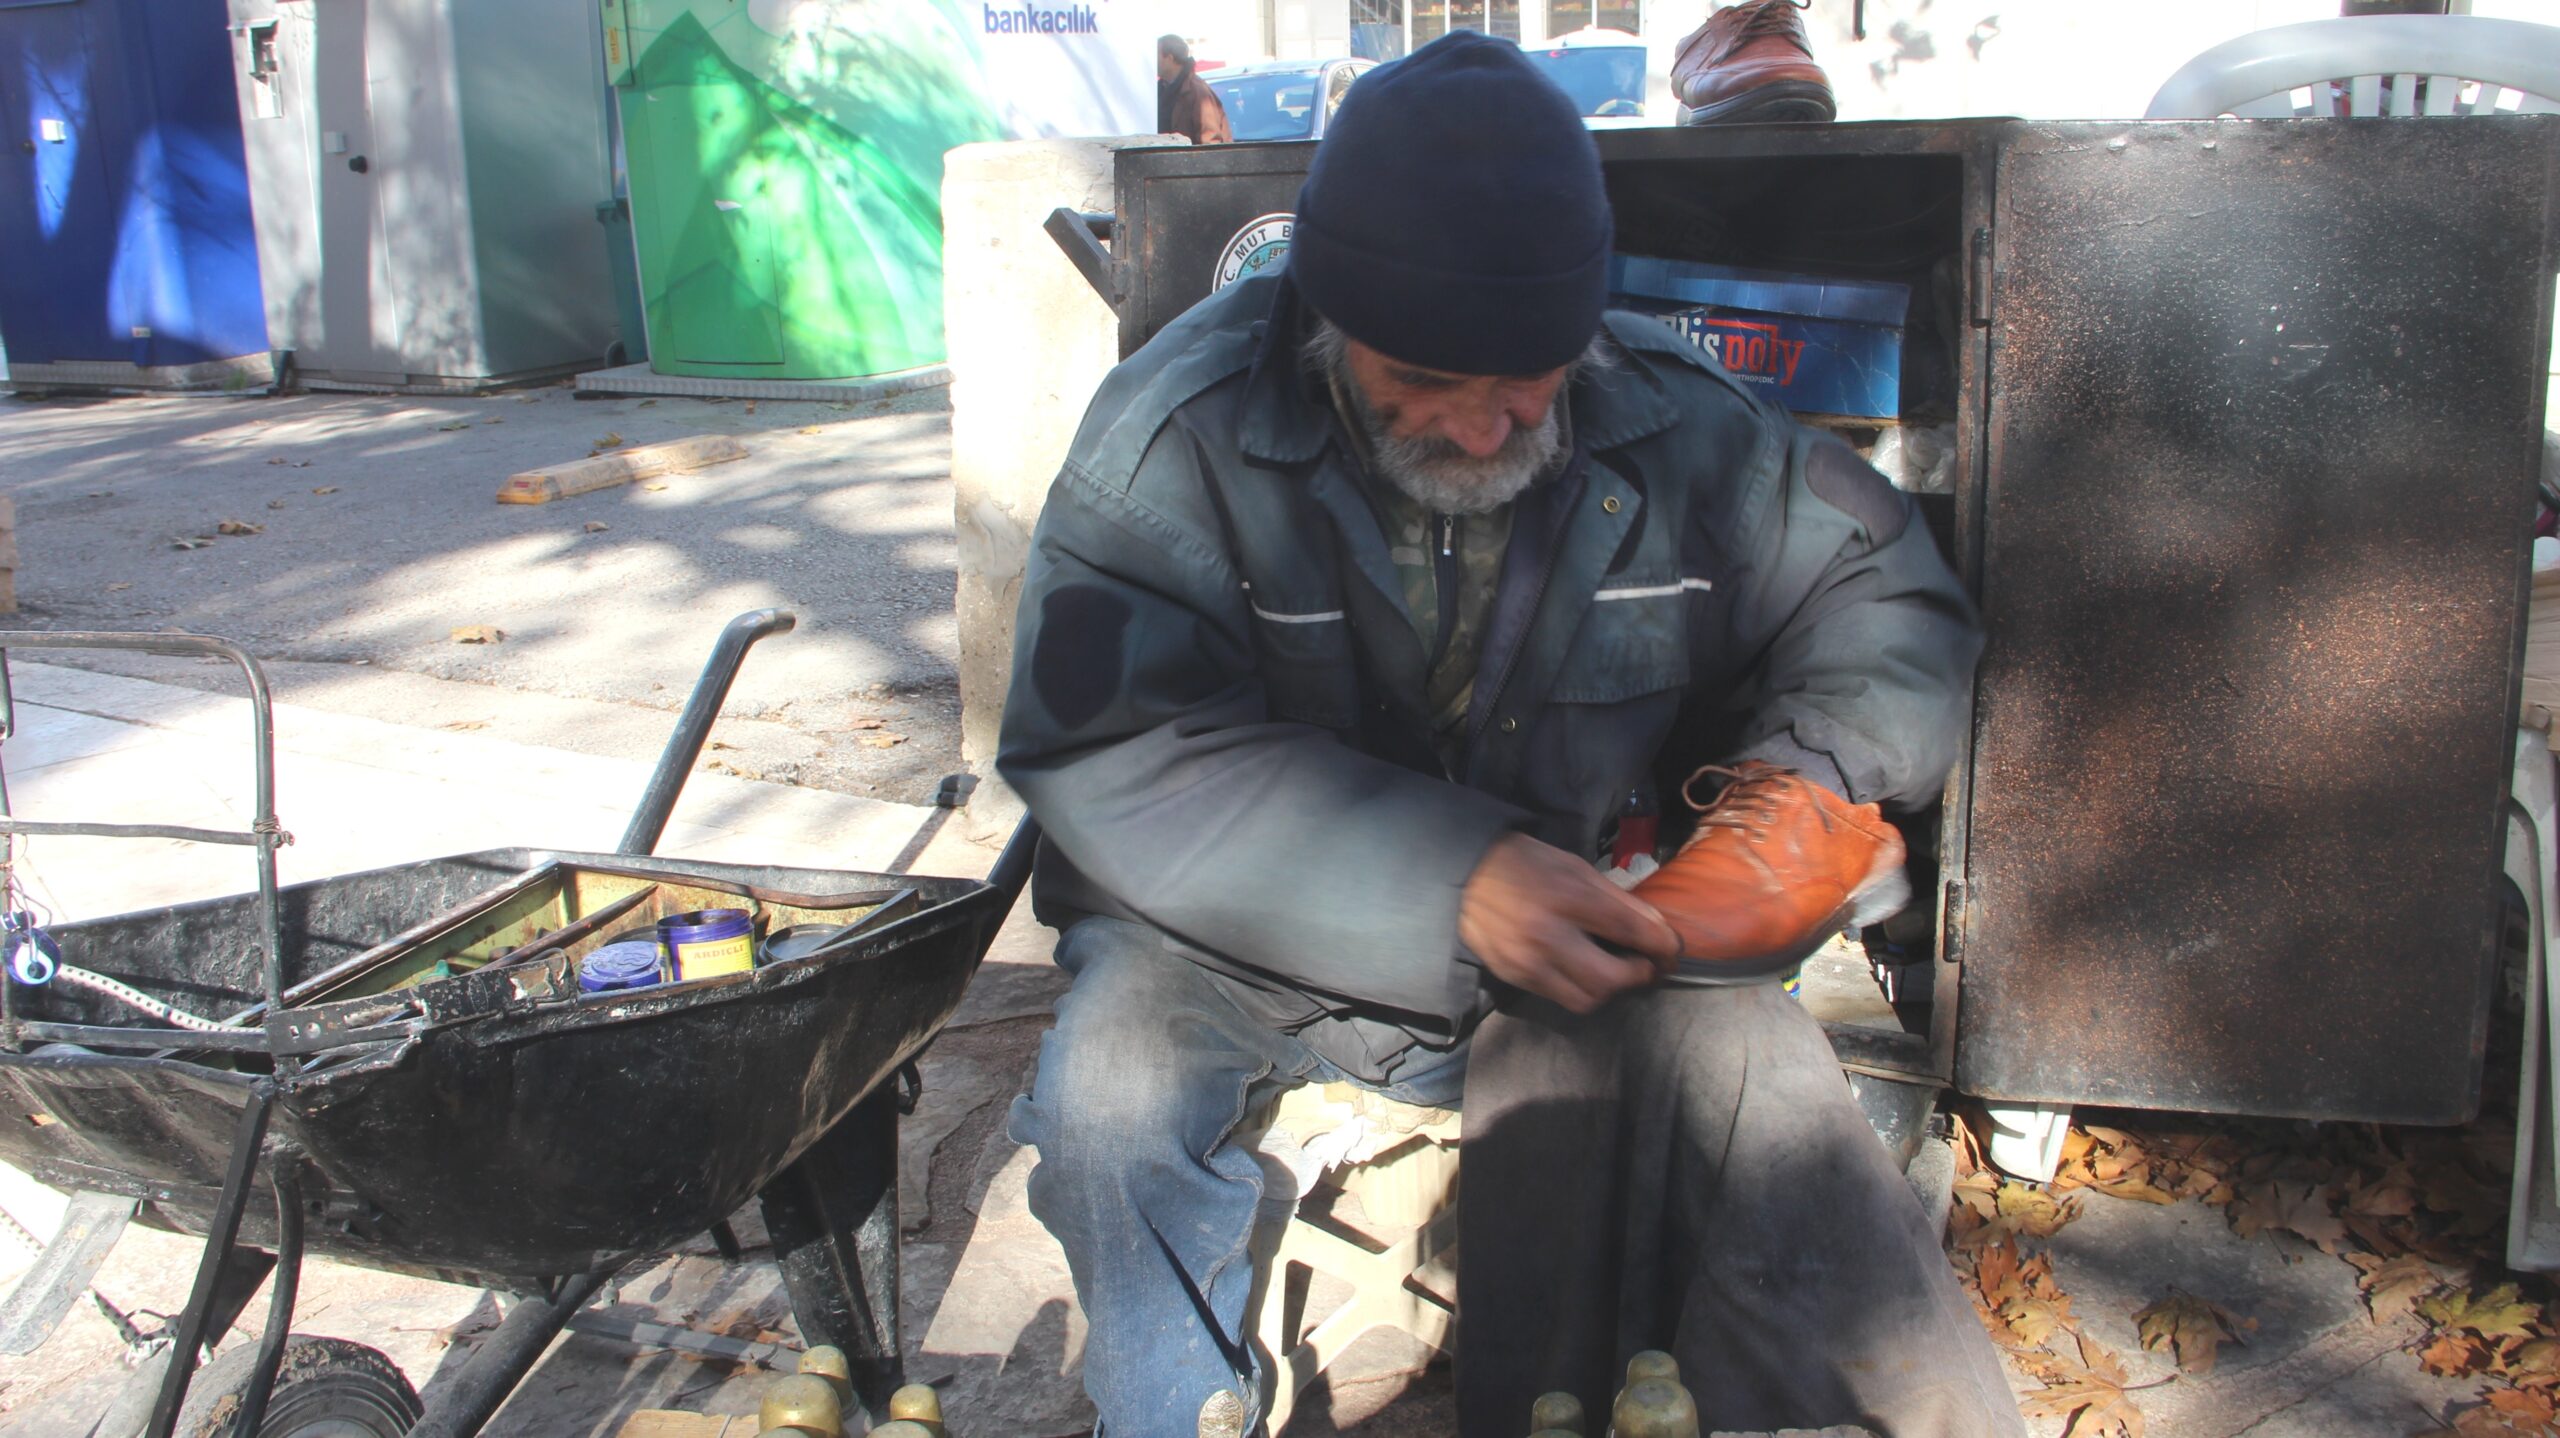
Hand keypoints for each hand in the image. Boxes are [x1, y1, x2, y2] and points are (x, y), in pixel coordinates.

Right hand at [1458, 834, 1680, 1013]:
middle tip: (1646, 965)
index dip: (1662, 946)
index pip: (1631, 930)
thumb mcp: (1575, 866)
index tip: (1672, 952)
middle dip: (1639, 976)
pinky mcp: (1513, 976)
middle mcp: (1548, 934)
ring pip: (1587, 999)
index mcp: (1569, 896)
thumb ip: (1617, 899)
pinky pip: (1559, 998)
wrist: (1463, 873)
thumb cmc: (1526, 863)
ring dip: (1610, 990)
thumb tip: (1655, 928)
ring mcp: (1528, 961)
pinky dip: (1580, 990)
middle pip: (1611, 979)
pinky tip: (1582, 972)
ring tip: (1614, 972)